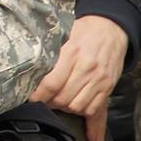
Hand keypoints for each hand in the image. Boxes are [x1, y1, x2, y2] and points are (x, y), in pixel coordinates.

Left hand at [29, 15, 127, 140]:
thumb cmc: (82, 30)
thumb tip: (30, 67)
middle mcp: (86, 68)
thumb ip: (49, 51)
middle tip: (43, 100)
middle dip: (50, 103)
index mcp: (71, 53)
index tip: (31, 99)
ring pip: (78, 107)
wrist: (110, 26)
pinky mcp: (108, 86)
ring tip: (57, 102)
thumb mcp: (62, 35)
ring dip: (66, 109)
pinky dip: (83, 113)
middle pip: (64, 99)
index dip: (39, 96)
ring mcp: (99, 79)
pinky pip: (95, 109)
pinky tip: (75, 111)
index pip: (52, 83)